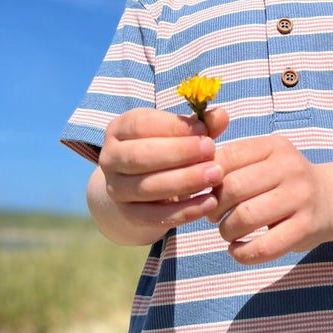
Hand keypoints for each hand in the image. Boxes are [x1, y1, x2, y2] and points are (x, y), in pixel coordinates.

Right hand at [96, 107, 228, 231]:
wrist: (141, 187)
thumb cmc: (166, 149)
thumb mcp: (179, 133)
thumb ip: (201, 124)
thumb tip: (221, 115)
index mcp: (120, 129)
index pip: (141, 124)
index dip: (175, 127)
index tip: (204, 131)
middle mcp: (110, 158)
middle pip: (141, 157)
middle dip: (180, 154)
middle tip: (212, 151)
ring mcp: (116, 189)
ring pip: (147, 187)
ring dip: (185, 181)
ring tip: (215, 175)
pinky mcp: (128, 215)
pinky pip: (155, 216)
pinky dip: (184, 211)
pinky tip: (209, 202)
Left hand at [208, 135, 329, 264]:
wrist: (331, 198)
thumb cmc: (284, 181)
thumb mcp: (265, 160)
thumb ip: (233, 164)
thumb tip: (191, 183)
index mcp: (274, 146)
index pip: (227, 157)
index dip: (207, 179)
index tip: (206, 192)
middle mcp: (290, 168)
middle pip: (233, 188)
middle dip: (214, 207)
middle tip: (213, 215)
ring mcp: (300, 198)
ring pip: (245, 217)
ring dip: (226, 230)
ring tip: (228, 231)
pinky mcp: (306, 228)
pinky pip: (264, 247)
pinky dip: (241, 253)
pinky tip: (238, 249)